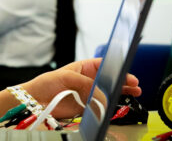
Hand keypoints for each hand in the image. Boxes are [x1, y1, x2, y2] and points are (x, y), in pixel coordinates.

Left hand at [22, 58, 140, 118]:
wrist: (36, 102)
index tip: (126, 72)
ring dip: (122, 93)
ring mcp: (89, 94)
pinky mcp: (87, 107)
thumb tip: (99, 93)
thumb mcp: (66, 77)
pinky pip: (103, 106)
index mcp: (83, 68)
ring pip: (109, 93)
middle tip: (135, 84)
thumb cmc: (46, 84)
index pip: (103, 65)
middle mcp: (88, 81)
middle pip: (110, 80)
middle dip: (123, 81)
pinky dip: (112, 106)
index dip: (116, 68)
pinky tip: (120, 104)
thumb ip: (84, 83)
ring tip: (134, 93)